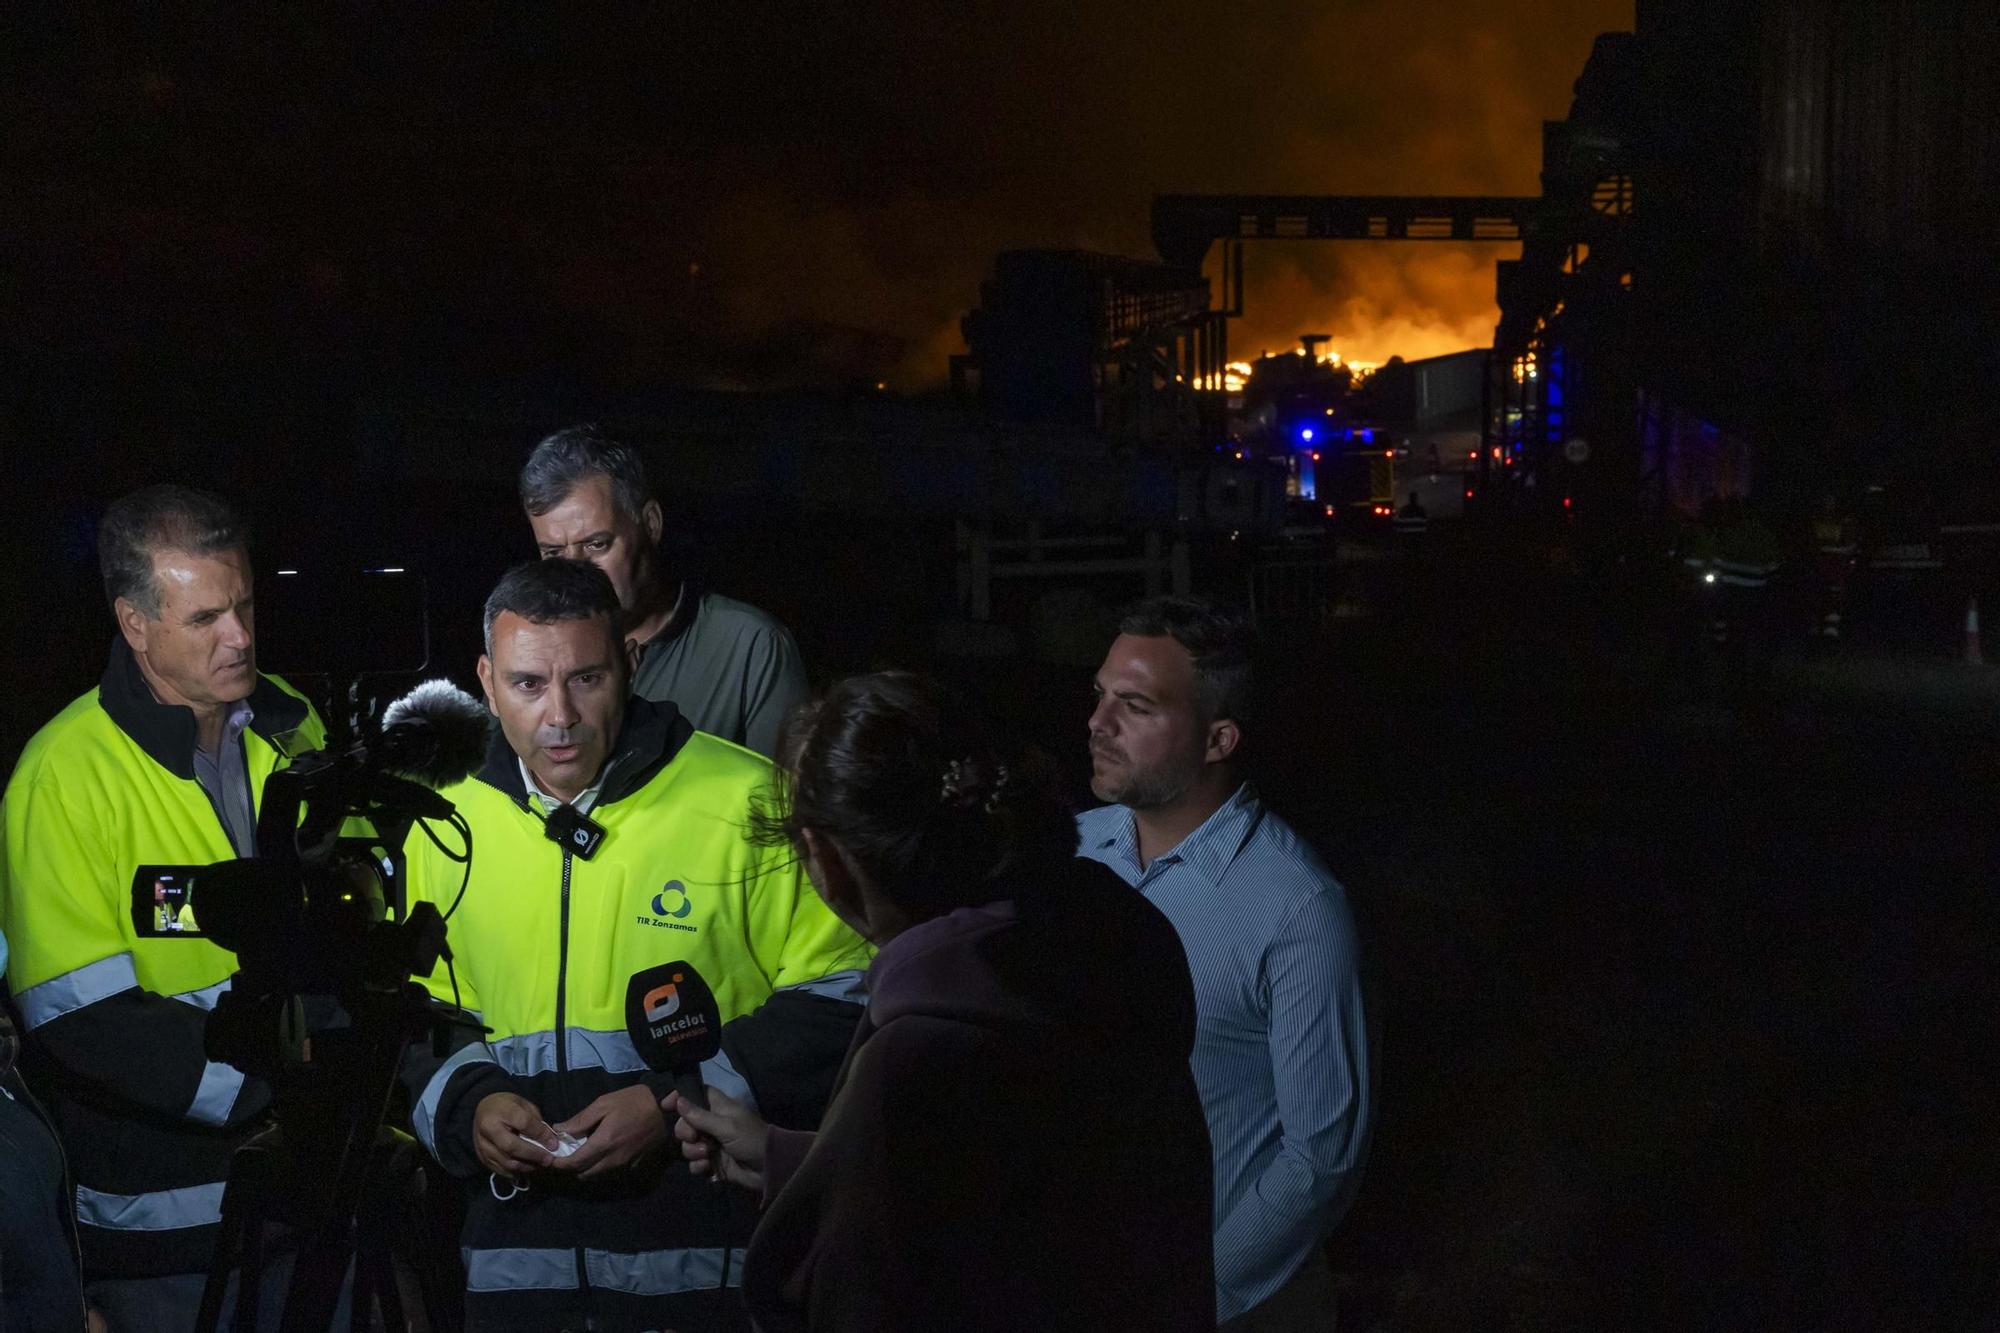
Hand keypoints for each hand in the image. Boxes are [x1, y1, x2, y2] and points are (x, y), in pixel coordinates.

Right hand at [474, 1093, 557, 1178]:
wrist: (483, 1109)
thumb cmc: (507, 1105)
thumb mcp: (524, 1104)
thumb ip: (536, 1121)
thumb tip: (549, 1140)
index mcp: (501, 1111)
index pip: (524, 1124)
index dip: (541, 1135)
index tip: (554, 1144)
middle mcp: (488, 1129)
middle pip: (512, 1147)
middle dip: (533, 1155)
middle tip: (548, 1160)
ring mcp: (482, 1145)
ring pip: (506, 1162)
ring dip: (526, 1166)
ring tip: (539, 1164)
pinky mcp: (481, 1157)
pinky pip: (500, 1169)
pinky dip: (515, 1171)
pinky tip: (526, 1167)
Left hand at [549, 1084, 668, 1180]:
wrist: (665, 1110)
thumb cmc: (634, 1102)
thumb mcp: (604, 1103)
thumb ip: (581, 1119)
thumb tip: (559, 1129)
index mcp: (603, 1143)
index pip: (575, 1163)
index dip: (560, 1163)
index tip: (551, 1158)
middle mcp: (612, 1159)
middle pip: (584, 1173)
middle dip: (571, 1167)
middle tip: (565, 1154)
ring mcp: (624, 1164)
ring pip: (597, 1174)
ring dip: (586, 1168)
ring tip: (582, 1153)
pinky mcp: (633, 1165)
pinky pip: (610, 1170)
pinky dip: (600, 1166)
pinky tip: (601, 1152)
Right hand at [665, 1089, 768, 1192]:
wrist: (767, 1169)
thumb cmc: (750, 1139)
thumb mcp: (726, 1125)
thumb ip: (700, 1115)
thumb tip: (678, 1099)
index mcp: (718, 1107)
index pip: (695, 1095)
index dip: (680, 1098)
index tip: (666, 1105)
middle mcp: (712, 1123)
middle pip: (685, 1123)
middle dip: (685, 1132)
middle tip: (695, 1137)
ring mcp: (711, 1144)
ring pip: (687, 1145)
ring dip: (693, 1151)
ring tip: (708, 1155)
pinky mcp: (712, 1162)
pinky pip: (694, 1163)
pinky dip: (699, 1166)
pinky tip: (709, 1168)